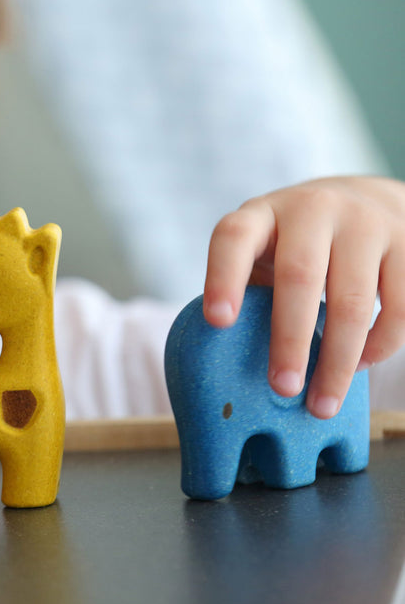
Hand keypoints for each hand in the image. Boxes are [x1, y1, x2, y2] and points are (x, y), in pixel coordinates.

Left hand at [203, 176, 404, 416]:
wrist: (365, 200)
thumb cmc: (296, 244)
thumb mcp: (265, 250)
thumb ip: (252, 290)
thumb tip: (238, 366)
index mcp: (263, 213)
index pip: (235, 238)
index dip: (223, 278)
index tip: (217, 322)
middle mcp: (313, 209)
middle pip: (299, 276)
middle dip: (290, 340)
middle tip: (282, 388)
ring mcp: (364, 222)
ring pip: (353, 299)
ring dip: (338, 360)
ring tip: (322, 402)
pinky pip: (399, 306)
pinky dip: (380, 345)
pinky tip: (360, 365)